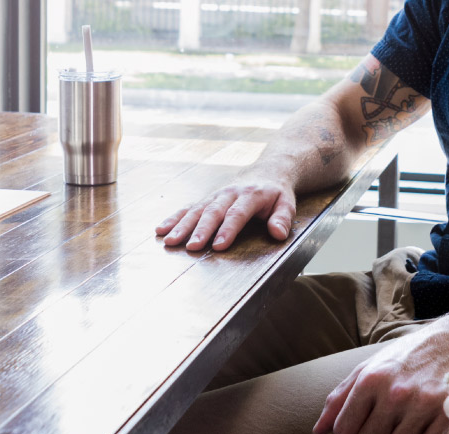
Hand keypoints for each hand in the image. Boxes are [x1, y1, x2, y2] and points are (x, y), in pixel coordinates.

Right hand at [155, 177, 295, 250]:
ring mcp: (215, 195)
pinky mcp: (207, 198)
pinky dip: (174, 218)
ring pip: (196, 210)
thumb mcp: (287, 203)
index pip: (237, 214)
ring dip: (182, 226)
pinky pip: (188, 207)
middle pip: (212, 212)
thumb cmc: (277, 192)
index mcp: (250, 195)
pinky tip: (161, 229)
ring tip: (170, 241)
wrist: (268, 170)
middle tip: (191, 247)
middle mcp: (229, 193)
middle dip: (201, 230)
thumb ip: (282, 218)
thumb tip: (277, 233)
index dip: (227, 230)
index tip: (218, 246)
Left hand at [313, 324, 448, 433]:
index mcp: (370, 380)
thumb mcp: (369, 367)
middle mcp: (393, 393)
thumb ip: (340, 398)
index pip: (343, 430)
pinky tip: (423, 422)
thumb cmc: (407, 355)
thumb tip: (319, 430)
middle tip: (381, 430)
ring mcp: (421, 405)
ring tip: (403, 425)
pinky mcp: (445, 414)